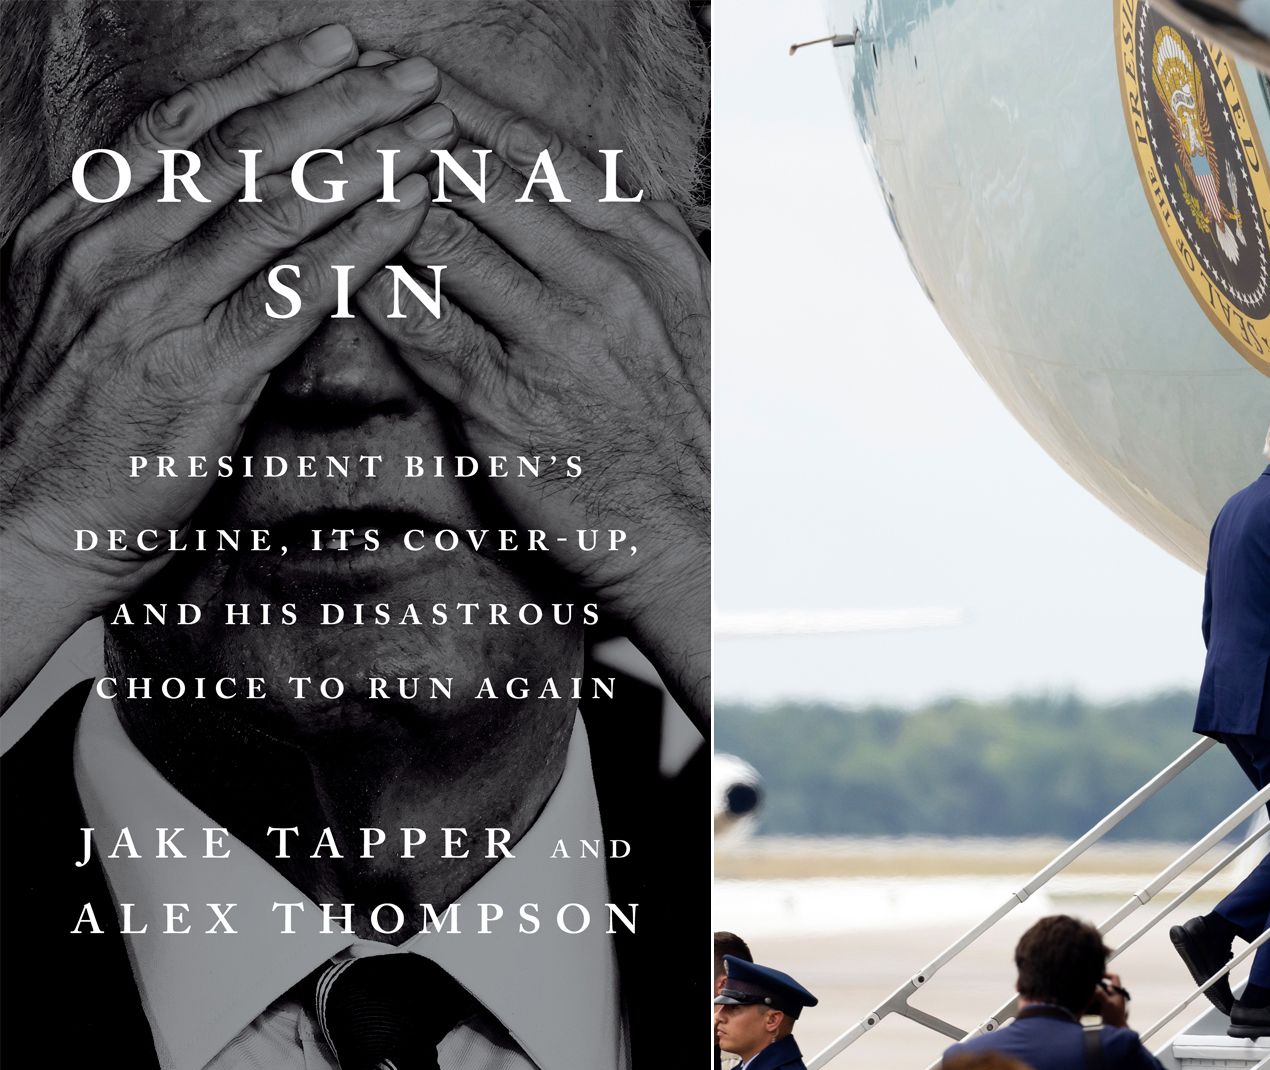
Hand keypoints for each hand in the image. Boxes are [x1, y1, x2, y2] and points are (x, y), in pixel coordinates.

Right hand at [0, 26, 454, 708]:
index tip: (337, 48)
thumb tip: (214, 190)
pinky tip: (411, 210)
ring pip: (275, 206)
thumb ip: (132, 240)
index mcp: (73, 222)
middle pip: (241, 148)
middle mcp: (109, 249)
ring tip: (432, 134)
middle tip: (412, 77)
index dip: (268, 76)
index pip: (183, 123)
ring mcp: (152, 306)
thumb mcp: (69, 303)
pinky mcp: (199, 371)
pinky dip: (362, 241)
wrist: (19, 521)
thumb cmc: (63, 418)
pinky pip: (296, 289)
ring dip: (366, 159)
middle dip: (338, 102)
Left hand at [358, 69, 709, 718]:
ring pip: (436, 239)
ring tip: (331, 195)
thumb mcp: (680, 303)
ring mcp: (549, 340)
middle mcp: (603, 283)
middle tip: (351, 130)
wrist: (686, 523)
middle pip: (479, 179)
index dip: (465, 112)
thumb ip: (625, 232)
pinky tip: (336, 272)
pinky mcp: (497, 399)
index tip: (413, 94)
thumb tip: (562, 169)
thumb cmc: (676, 411)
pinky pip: (410, 322)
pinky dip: (367, 287)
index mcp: (649, 248)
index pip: (541, 151)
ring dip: (377, 211)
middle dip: (405, 145)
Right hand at [1092, 973, 1130, 1027]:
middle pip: (1105, 985)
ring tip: (1087, 995)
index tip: (1098, 975)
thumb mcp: (1108, 1004)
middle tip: (1090, 987)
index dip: (1107, 974)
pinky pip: (1097, 1002)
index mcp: (1117, 993)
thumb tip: (1094, 987)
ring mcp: (1109, 1003)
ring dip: (1094, 994)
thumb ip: (1101, 994)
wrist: (1115, 1031)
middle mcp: (1114, 996)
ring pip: (1100, 993)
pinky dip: (1092, 1001)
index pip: (1115, 978)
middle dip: (1097, 986)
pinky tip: (1087, 1003)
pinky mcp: (1104, 1009)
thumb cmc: (1115, 1019)